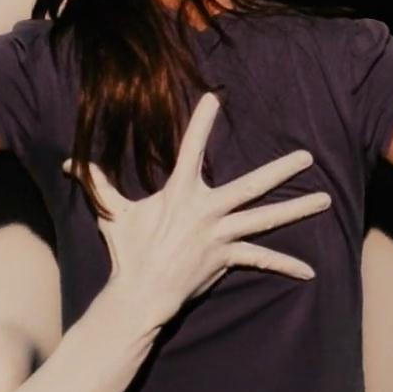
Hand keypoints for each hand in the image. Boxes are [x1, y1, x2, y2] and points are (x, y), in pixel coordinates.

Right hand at [69, 92, 327, 328]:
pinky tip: (310, 271)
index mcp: (180, 193)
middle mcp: (207, 210)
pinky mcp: (227, 259)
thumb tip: (68, 162)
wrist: (140, 293)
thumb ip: (97, 183)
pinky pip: (262, 260)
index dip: (202, 121)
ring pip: (266, 218)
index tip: (215, 98)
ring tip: (324, 200)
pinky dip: (286, 266)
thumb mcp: (112, 213)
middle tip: (307, 156)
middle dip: (281, 169)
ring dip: (297, 209)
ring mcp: (221, 235)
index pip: (191, 148)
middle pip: (251, 185)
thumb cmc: (127, 251)